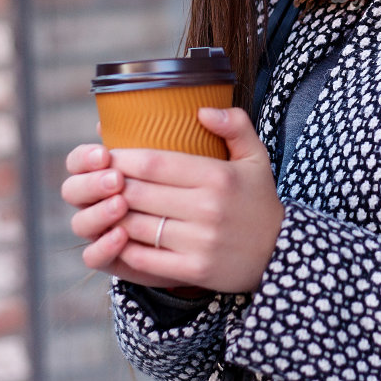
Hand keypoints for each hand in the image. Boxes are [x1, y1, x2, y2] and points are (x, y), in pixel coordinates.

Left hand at [61, 108, 285, 293]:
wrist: (280, 255)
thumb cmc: (259, 202)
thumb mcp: (256, 158)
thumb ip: (235, 125)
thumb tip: (201, 110)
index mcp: (218, 177)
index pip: (155, 162)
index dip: (123, 158)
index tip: (108, 155)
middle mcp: (208, 208)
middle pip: (139, 193)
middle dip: (111, 186)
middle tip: (100, 181)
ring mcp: (200, 242)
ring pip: (137, 225)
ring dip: (114, 216)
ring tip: (104, 207)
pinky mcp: (194, 270)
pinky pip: (144, 258)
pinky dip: (125, 247)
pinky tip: (119, 236)